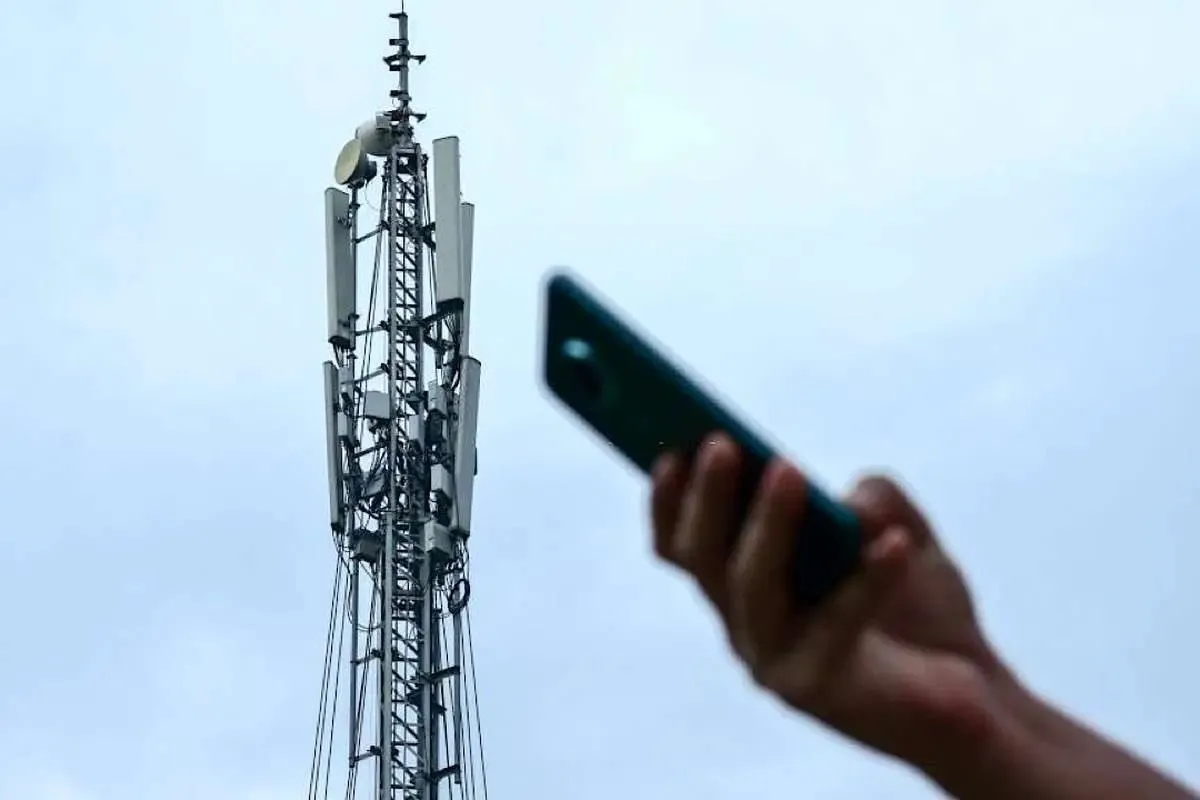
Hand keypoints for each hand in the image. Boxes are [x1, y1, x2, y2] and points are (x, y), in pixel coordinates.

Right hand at [650, 434, 1004, 771]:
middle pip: (703, 560)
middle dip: (707, 498)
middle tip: (721, 443)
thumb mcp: (900, 527)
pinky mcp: (819, 690)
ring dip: (767, 526)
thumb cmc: (923, 610)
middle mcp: (745, 623)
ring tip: (790, 471)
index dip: (669, 499)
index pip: (683, 544)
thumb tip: (848, 504)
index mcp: (743, 583)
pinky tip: (896, 543)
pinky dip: (866, 580)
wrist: (975, 700)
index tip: (672, 447)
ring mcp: (774, 660)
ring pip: (753, 588)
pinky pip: (836, 624)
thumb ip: (873, 496)